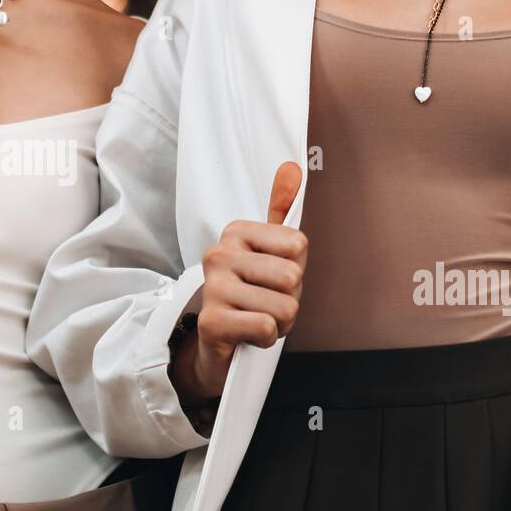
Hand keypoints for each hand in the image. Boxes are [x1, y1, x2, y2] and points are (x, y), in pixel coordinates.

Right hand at [171, 162, 306, 405]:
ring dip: (279, 323)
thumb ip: (280, 209)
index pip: (299, 246)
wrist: (216, 343)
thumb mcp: (268, 252)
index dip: (297, 271)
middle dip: (290, 301)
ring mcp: (212, 288)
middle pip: (293, 278)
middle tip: (266, 304)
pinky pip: (266, 327)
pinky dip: (265, 339)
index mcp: (237, 231)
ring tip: (256, 319)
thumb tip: (293, 167)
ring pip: (284, 307)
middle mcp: (219, 254)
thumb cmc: (250, 295)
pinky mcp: (211, 322)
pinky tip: (248, 336)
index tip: (273, 280)